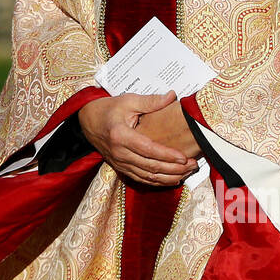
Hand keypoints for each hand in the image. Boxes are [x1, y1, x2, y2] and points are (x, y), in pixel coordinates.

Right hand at [77, 91, 198, 187]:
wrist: (87, 121)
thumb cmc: (109, 109)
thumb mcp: (128, 100)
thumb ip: (151, 101)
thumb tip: (172, 96)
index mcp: (121, 135)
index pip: (148, 149)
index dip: (167, 155)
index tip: (184, 157)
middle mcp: (119, 153)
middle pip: (150, 167)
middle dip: (174, 169)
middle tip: (192, 166)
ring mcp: (119, 163)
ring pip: (147, 177)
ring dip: (168, 178)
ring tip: (186, 174)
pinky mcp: (120, 168)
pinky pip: (141, 179)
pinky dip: (157, 182)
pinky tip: (171, 180)